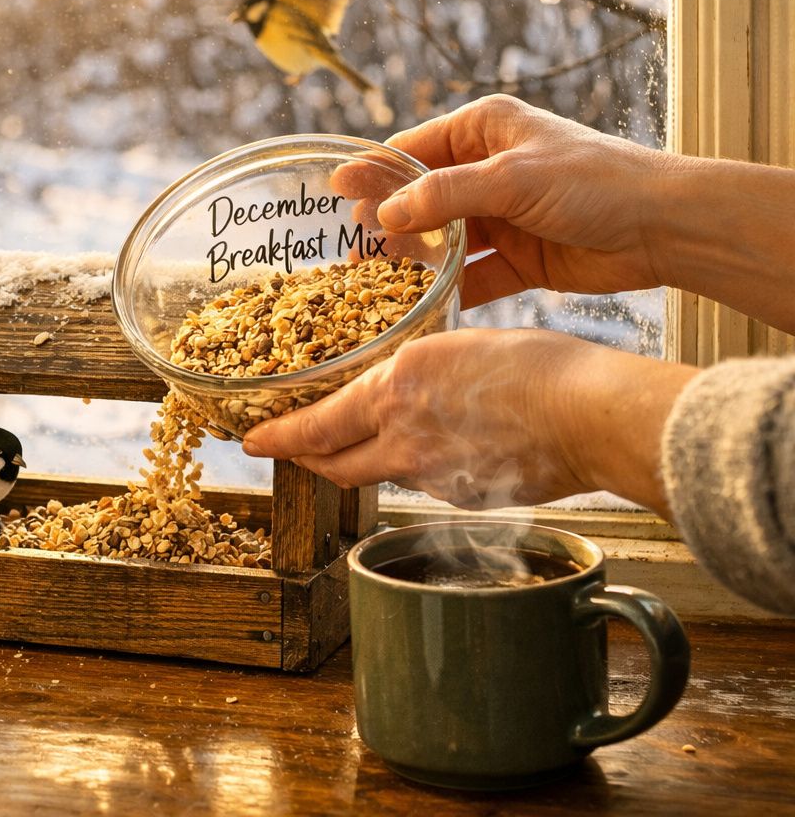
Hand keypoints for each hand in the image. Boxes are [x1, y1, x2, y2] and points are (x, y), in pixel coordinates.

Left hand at [241, 327, 695, 514]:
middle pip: (334, 464)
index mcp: (394, 388)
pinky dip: (421, 470)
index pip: (317, 426)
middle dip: (306, 459)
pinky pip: (427, 484)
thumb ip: (416, 375)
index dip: (279, 438)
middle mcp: (402, 437)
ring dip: (362, 463)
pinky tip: (441, 451)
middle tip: (291, 451)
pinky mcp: (463, 497)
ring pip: (380, 474)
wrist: (592, 416)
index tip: (253, 441)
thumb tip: (403, 391)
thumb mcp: (457, 346)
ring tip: (363, 447)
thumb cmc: (539, 367)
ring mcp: (432, 474)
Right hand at [377, 95, 682, 307]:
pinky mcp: (518, 258)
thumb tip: (385, 215)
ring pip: (441, 240)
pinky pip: (470, 275)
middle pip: (420, 199)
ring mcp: (501, 216)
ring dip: (413, 261)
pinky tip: (418, 307)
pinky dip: (447, 290)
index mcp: (482, 130)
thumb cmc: (595, 181)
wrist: (664, 227)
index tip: (334, 194)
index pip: (412, 150)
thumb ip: (444, 196)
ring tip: (374, 283)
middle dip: (387, 224)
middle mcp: (486, 170)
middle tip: (350, 250)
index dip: (372, 174)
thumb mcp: (510, 179)